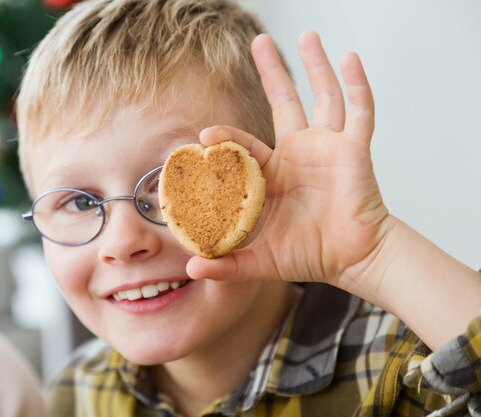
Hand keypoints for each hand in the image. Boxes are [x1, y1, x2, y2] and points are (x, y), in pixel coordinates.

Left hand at [187, 31, 395, 291]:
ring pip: (322, 97)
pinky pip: (360, 111)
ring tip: (306, 35)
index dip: (225, 138)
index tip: (204, 135)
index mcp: (273, 173)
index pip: (245, 145)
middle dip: (272, 71)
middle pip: (284, 101)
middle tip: (258, 42)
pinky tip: (349, 58)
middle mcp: (299, 152)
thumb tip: (190, 270)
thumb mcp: (261, 259)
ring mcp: (327, 147)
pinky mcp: (354, 150)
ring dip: (315, 66)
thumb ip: (227, 264)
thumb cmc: (309, 254)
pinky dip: (357, 84)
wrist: (352, 260)